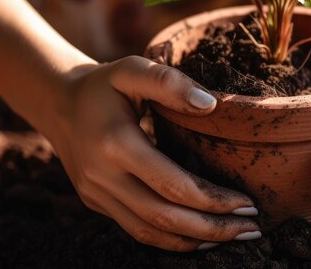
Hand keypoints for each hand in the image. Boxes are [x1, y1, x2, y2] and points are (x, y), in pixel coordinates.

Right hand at [45, 56, 260, 250]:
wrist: (58, 103)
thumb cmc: (104, 84)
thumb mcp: (133, 69)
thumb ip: (169, 82)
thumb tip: (210, 105)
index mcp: (115, 143)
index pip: (172, 184)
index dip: (213, 200)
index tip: (247, 204)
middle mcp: (103, 176)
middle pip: (164, 217)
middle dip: (213, 228)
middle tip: (251, 228)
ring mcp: (96, 194)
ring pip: (150, 232)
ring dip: (194, 240)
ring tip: (233, 237)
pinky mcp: (96, 202)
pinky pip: (136, 230)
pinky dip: (170, 240)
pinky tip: (198, 237)